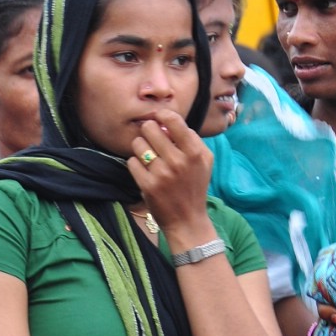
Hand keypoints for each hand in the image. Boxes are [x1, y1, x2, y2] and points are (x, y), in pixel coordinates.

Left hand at [128, 110, 213, 243]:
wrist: (187, 220)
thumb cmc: (195, 186)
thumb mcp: (204, 161)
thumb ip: (191, 139)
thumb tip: (170, 122)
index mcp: (194, 153)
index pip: (173, 120)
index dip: (162, 115)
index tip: (159, 118)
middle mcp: (178, 162)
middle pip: (150, 129)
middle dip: (148, 132)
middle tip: (151, 140)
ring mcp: (162, 174)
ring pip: (138, 144)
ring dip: (140, 148)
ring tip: (148, 157)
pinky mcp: (148, 186)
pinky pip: (132, 162)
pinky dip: (136, 165)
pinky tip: (144, 171)